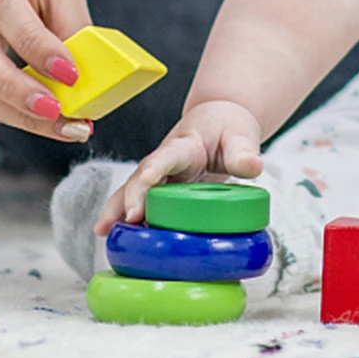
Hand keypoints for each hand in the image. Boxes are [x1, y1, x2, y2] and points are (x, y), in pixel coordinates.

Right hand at [0, 0, 93, 140]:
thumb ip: (66, 12)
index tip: (70, 72)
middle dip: (13, 87)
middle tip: (57, 111)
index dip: (34, 42)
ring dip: (13, 110)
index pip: (1, 3)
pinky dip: (9, 109)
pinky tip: (43, 119)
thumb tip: (83, 68)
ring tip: (61, 126)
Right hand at [96, 100, 264, 233]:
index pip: (170, 155)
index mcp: (187, 146)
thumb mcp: (241, 135)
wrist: (218, 120)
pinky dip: (122, 219)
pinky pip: (137, 204)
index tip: (147, 179)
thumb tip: (253, 167)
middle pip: (143, 176)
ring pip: (132, 191)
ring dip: (118, 210)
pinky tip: (109, 237)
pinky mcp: (158, 191)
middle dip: (133, 196)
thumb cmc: (228, 129)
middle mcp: (165, 161)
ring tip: (105, 232)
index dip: (158, 167)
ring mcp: (158, 177)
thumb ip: (244, 151)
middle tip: (129, 218)